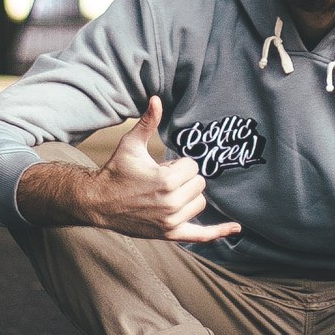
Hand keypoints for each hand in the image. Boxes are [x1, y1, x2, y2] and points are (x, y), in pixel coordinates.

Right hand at [23, 99, 241, 242]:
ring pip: (199, 203)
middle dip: (184, 179)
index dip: (178, 164)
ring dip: (188, 196)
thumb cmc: (116, 171)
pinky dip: (218, 232)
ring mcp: (171, 221)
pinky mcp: (170, 233)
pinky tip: (236, 228)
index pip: (193, 167)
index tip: (160, 168)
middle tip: (161, 180)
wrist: (98, 203)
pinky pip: (200, 235)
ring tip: (164, 194)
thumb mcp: (131, 144)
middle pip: (199, 184)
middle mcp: (172, 203)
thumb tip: (156, 99)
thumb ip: (148, 122)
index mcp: (166, 180)